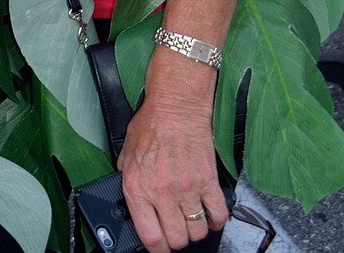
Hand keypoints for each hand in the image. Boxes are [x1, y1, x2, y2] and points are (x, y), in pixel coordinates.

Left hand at [116, 102, 227, 252]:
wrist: (175, 105)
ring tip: (192, 219)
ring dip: (196, 229)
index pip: (150, 237)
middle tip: (177, 229)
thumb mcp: (126, 154)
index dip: (157, 249)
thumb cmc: (150, 124)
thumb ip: (128, 181)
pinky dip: (216, 220)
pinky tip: (211, 213)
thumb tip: (133, 204)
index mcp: (137, 187)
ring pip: (197, 231)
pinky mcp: (207, 180)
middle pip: (176, 239)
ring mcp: (186, 188)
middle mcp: (161, 192)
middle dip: (177, 239)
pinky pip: (218, 214)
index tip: (161, 247)